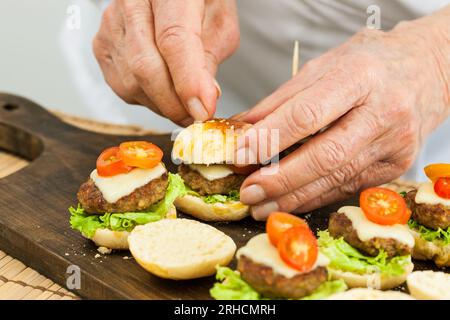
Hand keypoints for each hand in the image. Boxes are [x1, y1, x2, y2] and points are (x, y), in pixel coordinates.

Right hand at [93, 0, 238, 125]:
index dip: (188, 82)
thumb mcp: (219, 21)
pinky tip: (164, 91)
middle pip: (145, 67)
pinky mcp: (102, 45)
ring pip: (132, 83)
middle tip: (197, 116)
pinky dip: (147, 99)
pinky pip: (122, 87)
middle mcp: (131, 2)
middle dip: (174, 104)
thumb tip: (200, 100)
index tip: (202, 110)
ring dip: (162, 105)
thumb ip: (210, 57)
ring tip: (184, 102)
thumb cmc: (199, 0)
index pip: (173, 40)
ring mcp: (111, 24)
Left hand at [235, 21, 449, 219]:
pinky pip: (348, 187)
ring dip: (293, 197)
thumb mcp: (323, 67)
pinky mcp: (395, 167)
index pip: (309, 114)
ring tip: (260, 205)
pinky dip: (314, 197)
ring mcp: (394, 144)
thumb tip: (242, 129)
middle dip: (280, 179)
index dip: (271, 138)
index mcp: (360, 77)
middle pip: (325, 156)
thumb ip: (282, 100)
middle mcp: (383, 112)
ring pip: (336, 179)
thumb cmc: (368, 64)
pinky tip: (290, 202)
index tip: (240, 154)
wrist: (425, 71)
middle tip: (248, 192)